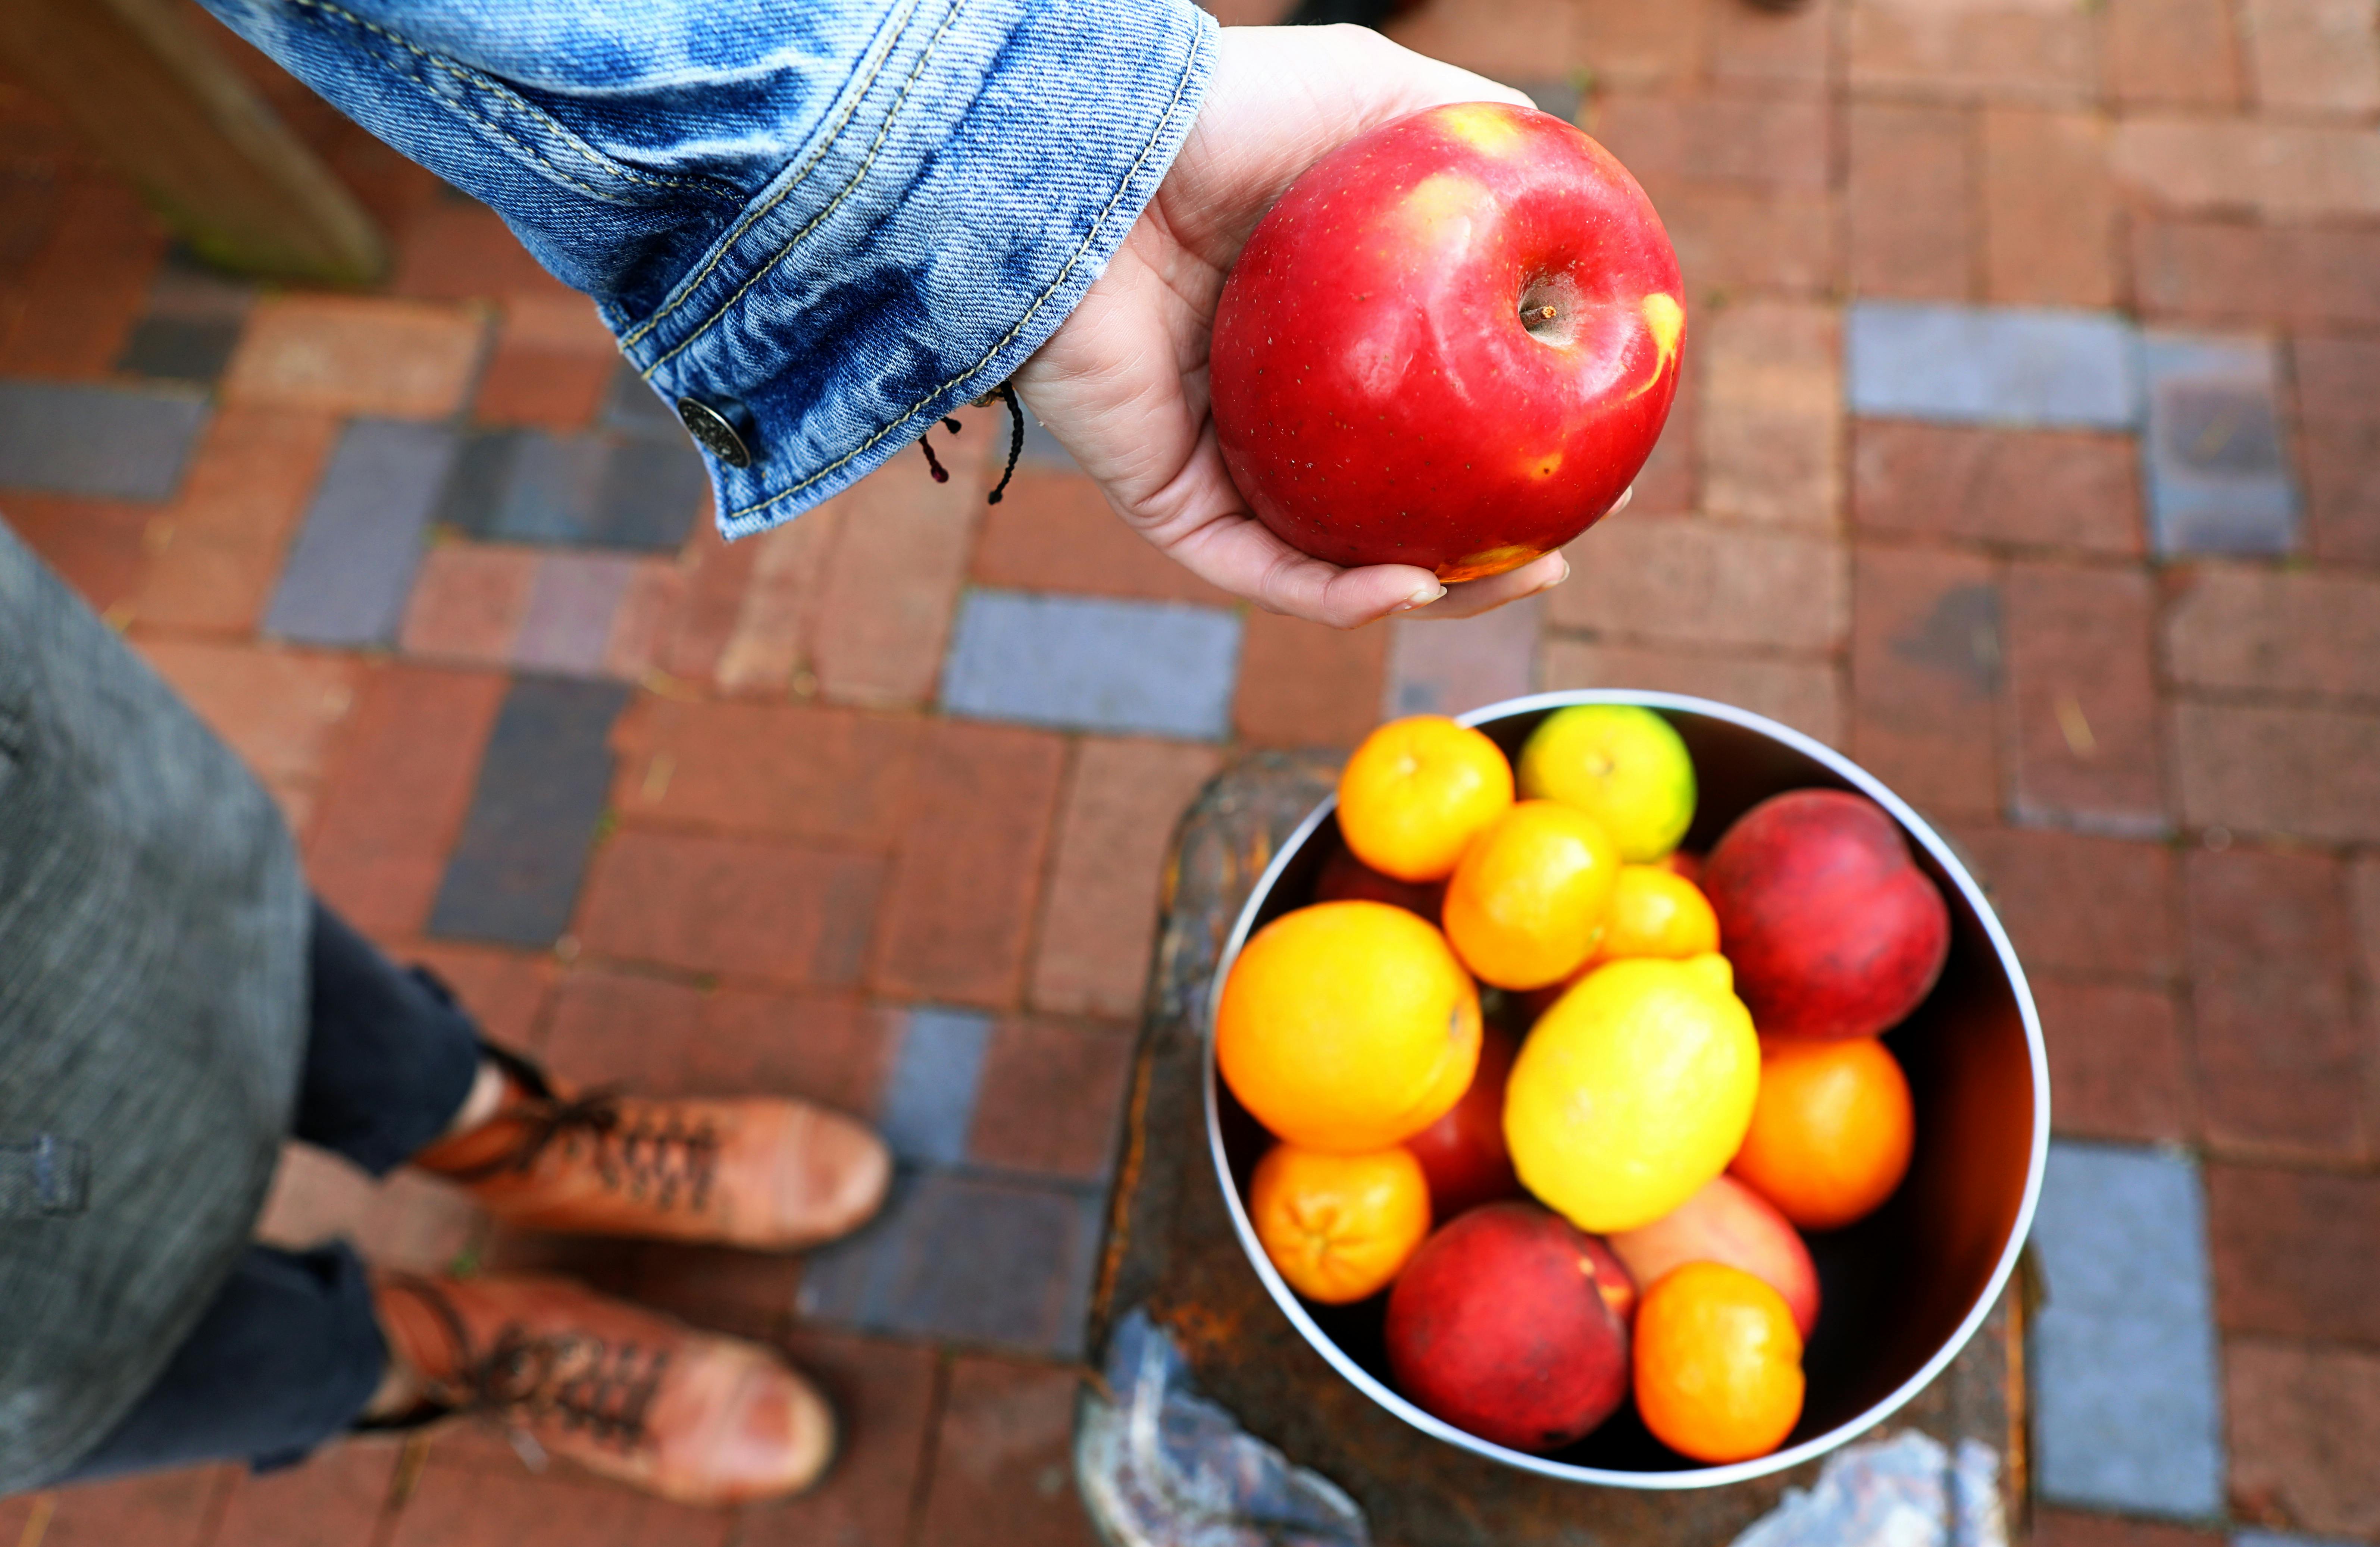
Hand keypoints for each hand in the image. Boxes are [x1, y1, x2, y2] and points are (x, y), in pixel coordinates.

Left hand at [1014, 25, 1577, 629]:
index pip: (1432, 415)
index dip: (1510, 448)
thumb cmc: (1223, 113)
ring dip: (1430, 595)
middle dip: (1480, 553)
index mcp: (1331, 338)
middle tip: (1555, 560)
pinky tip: (1409, 586)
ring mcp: (1223, 458)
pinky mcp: (1167, 499)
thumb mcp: (1375, 100)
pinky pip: (1260, 570)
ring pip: (1334, 563)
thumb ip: (1471, 135)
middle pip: (1394, 506)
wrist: (1093, 153)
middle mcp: (1278, 407)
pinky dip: (1336, 595)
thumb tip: (1568, 191)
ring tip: (1505, 584)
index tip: (1587, 464)